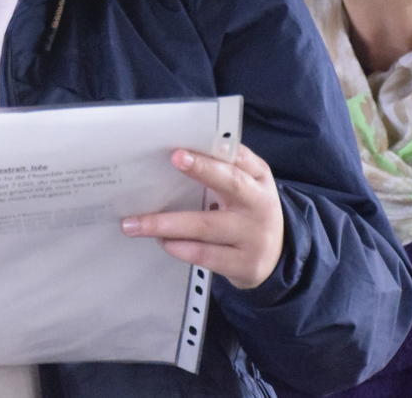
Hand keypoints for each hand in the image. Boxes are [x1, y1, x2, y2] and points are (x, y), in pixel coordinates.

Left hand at [119, 145, 283, 289]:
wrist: (277, 257)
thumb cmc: (247, 210)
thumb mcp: (246, 186)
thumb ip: (222, 168)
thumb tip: (176, 154)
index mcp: (258, 178)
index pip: (240, 158)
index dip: (214, 151)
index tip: (184, 147)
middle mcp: (259, 204)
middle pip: (231, 184)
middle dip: (202, 170)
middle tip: (174, 159)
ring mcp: (253, 236)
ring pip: (206, 226)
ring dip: (167, 224)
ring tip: (135, 223)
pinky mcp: (244, 264)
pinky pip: (206, 255)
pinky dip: (180, 248)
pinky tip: (162, 242)